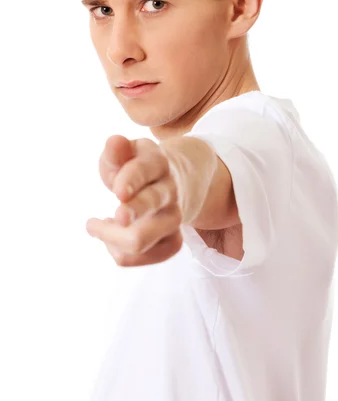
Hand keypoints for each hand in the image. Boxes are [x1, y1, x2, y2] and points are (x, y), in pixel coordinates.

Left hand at [86, 135, 182, 266]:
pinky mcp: (173, 242)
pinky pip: (144, 258)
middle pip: (150, 205)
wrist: (177, 182)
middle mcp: (169, 191)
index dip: (129, 181)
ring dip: (111, 239)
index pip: (143, 170)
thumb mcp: (127, 153)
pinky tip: (113, 239)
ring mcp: (174, 219)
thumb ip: (116, 151)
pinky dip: (121, 254)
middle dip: (131, 213)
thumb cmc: (138, 167)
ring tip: (97, 225)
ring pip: (141, 240)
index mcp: (157, 163)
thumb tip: (114, 141)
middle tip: (101, 222)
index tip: (117, 193)